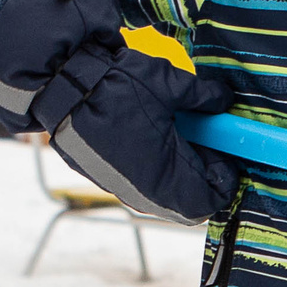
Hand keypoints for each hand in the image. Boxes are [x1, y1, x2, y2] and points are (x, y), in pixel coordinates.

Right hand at [0, 0, 240, 223]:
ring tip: (179, 134)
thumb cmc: (114, 85)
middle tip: (207, 142)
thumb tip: (223, 100)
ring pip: (166, 196)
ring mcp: (122, 189)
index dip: (226, 176)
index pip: (213, 198)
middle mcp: (143, 193)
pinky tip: (153, 136)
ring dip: (179, 173)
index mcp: (166, 177)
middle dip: (204, 175)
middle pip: (191, 203)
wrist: (58, 83)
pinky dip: (156, 169)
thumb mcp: (171, 84)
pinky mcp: (105, 179)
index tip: (228, 149)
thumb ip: (204, 98)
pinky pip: (142, 187)